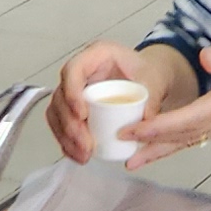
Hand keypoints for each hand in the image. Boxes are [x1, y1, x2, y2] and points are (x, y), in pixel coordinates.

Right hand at [45, 41, 194, 161]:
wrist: (148, 78)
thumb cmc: (147, 72)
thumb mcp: (153, 79)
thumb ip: (152, 97)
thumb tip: (145, 122)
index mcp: (96, 55)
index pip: (73, 70)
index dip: (72, 93)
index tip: (82, 115)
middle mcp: (80, 71)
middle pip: (61, 96)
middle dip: (70, 124)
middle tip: (86, 144)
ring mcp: (74, 90)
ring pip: (56, 113)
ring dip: (66, 137)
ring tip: (84, 155)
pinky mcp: (73, 107)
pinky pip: (61, 124)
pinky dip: (67, 142)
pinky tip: (78, 155)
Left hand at [115, 27, 210, 167]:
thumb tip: (206, 60)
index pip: (191, 116)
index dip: (162, 125)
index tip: (137, 130)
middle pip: (186, 135)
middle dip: (154, 144)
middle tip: (125, 151)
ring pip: (191, 139)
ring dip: (162, 150)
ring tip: (135, 160)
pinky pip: (198, 136)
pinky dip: (176, 143)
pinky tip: (161, 147)